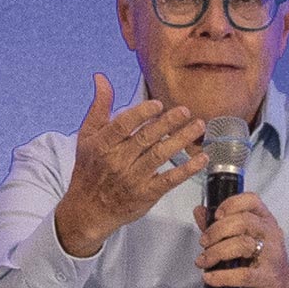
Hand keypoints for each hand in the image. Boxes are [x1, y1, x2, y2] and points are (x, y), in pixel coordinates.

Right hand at [55, 73, 208, 256]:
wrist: (88, 209)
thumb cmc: (88, 169)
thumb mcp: (87, 136)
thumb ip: (99, 107)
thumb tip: (101, 78)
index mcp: (102, 144)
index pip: (123, 125)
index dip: (141, 113)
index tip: (158, 104)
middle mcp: (117, 161)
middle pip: (146, 138)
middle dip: (168, 123)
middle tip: (185, 111)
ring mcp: (133, 179)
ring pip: (160, 156)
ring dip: (181, 140)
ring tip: (198, 126)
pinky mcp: (146, 194)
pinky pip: (169, 180)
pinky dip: (187, 169)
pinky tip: (201, 158)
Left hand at [194, 193, 288, 287]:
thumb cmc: (261, 265)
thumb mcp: (242, 241)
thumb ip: (220, 226)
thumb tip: (200, 211)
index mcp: (265, 221)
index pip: (251, 200)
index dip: (231, 204)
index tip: (216, 215)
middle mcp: (271, 235)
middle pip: (243, 221)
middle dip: (217, 231)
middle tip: (204, 242)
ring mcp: (271, 256)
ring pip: (242, 245)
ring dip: (216, 252)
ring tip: (204, 261)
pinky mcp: (267, 278)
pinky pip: (243, 274)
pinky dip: (222, 276)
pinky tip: (210, 277)